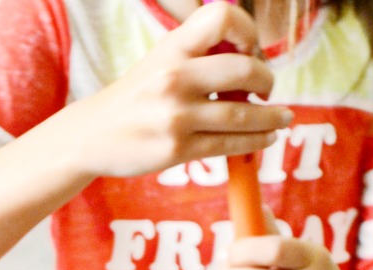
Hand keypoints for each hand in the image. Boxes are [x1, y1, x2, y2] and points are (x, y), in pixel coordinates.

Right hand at [71, 2, 290, 179]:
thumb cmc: (134, 98)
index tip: (250, 51)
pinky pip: (228, 144)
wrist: (90, 136)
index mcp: (172, 48)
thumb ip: (199, 58)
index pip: (222, 17)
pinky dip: (255, 142)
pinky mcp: (176, 149)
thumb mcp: (160, 62)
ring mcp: (175, 116)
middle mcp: (174, 78)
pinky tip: (265, 140)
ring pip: (243, 114)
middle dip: (267, 80)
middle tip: (267, 90)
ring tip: (281, 119)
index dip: (247, 31)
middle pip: (244, 69)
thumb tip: (253, 66)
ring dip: (271, 118)